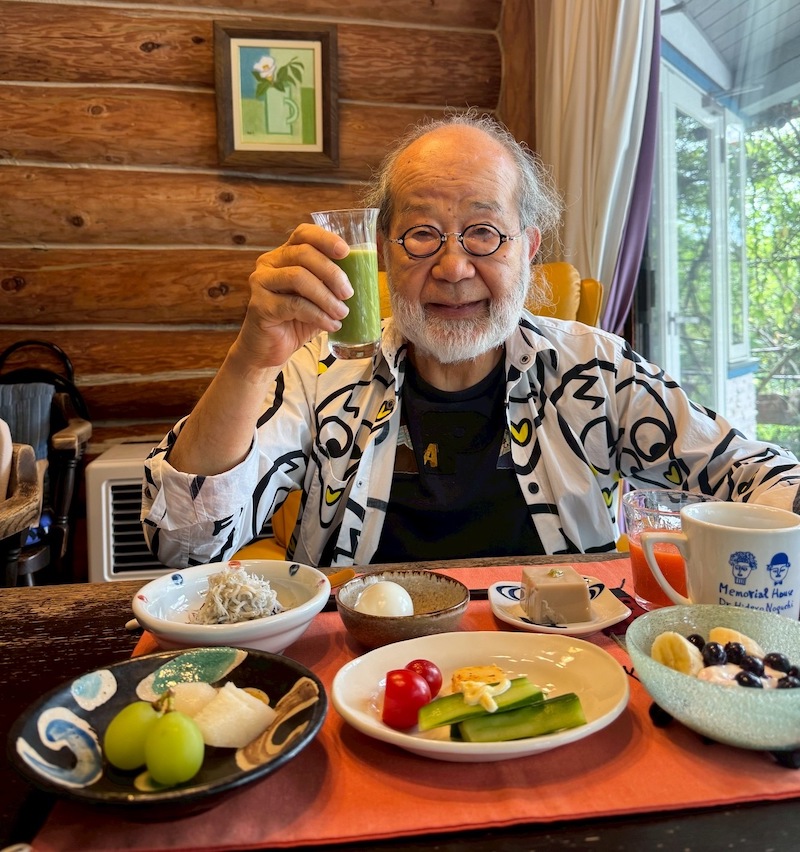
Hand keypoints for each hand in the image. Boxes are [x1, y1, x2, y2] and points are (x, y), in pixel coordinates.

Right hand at [235, 223, 353, 366]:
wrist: (270, 349)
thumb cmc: (296, 320)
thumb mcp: (318, 298)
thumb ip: (331, 285)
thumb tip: (363, 278)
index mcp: (284, 255)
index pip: (303, 234)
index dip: (325, 239)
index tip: (346, 251)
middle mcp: (269, 263)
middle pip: (303, 254)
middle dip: (331, 272)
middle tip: (348, 293)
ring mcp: (261, 282)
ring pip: (298, 278)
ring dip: (326, 296)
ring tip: (341, 313)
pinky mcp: (260, 305)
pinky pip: (294, 305)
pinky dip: (318, 315)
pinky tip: (331, 325)